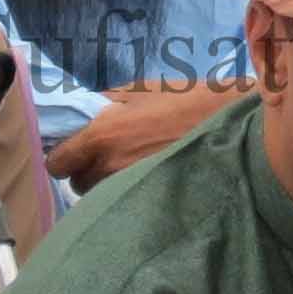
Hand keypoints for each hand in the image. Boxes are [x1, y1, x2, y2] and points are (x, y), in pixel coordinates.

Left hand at [50, 83, 239, 186]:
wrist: (235, 128)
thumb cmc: (189, 101)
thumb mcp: (145, 90)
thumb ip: (108, 101)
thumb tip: (86, 109)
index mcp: (103, 135)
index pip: (57, 163)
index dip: (63, 157)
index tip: (74, 152)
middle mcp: (110, 168)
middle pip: (78, 184)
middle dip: (87, 171)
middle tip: (106, 157)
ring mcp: (131, 189)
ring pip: (101, 197)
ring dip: (107, 185)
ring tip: (129, 168)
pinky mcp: (151, 203)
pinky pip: (125, 203)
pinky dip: (130, 194)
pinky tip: (147, 180)